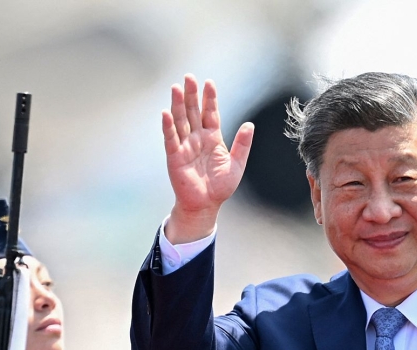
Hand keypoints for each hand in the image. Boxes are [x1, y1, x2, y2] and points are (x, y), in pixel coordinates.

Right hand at [163, 74, 254, 242]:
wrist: (206, 205)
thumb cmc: (220, 187)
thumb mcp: (237, 164)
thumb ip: (242, 144)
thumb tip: (250, 125)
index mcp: (213, 138)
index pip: (210, 113)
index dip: (209, 98)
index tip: (209, 82)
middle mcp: (197, 138)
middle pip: (193, 112)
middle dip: (191, 95)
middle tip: (189, 77)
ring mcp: (185, 146)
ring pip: (181, 121)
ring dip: (178, 105)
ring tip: (177, 88)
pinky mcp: (175, 157)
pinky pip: (171, 139)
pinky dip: (168, 126)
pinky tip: (166, 113)